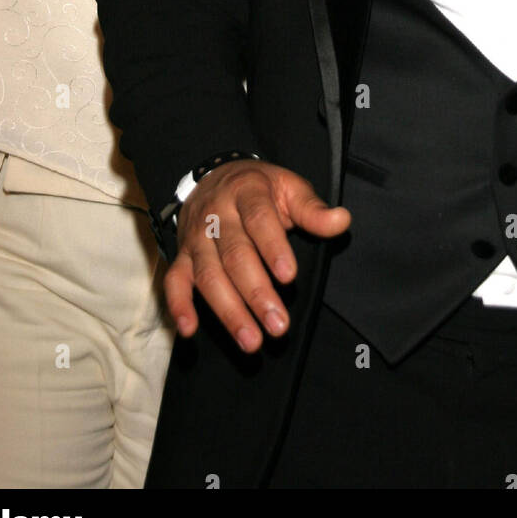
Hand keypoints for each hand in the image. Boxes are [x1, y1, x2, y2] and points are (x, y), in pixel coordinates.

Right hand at [164, 160, 350, 352]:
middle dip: (256, 292)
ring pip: (208, 275)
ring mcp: (196, 238)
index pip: (259, 219)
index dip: (272, 247)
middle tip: (278, 324)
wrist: (215, 176)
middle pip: (235, 255)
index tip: (289, 276)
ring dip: (228, 310)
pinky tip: (190, 330)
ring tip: (251, 340)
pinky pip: (174, 281)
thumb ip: (313, 209)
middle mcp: (217, 216)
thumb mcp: (289, 188)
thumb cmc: (260, 190)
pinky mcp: (182, 257)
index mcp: (247, 192)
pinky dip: (179, 305)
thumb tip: (342, 220)